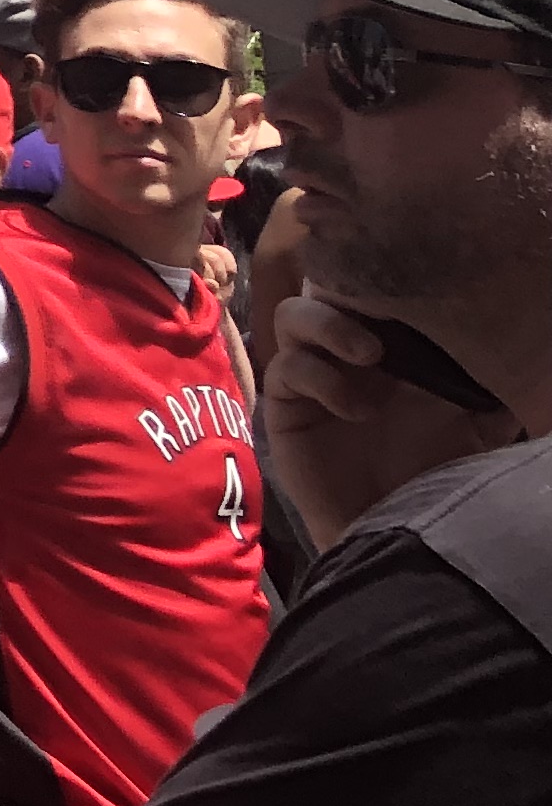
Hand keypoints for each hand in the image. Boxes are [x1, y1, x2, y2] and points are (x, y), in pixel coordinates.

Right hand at [260, 295, 514, 547]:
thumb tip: (520, 349)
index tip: (411, 271)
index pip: (371, 289)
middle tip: (383, 310)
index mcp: (391, 347)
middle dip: (347, 287)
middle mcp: (346, 353)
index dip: (380, 273)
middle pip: (324, 286)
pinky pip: (286, 367)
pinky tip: (357, 406)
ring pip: (293, 315)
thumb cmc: (435, 478)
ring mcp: (312, 376)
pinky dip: (320, 376)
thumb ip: (491, 390)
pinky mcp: (284, 405)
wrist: (394, 534)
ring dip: (328, 324)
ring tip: (370, 353)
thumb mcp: (478, 429)